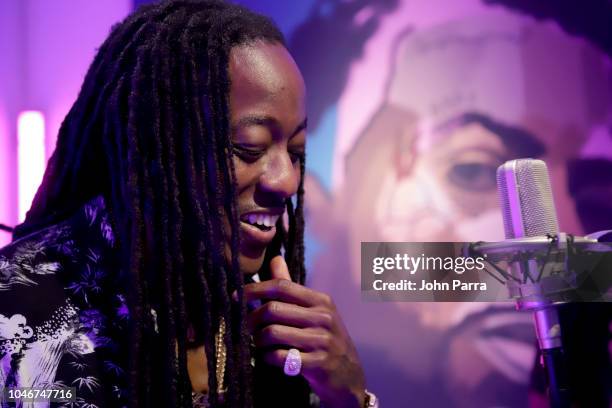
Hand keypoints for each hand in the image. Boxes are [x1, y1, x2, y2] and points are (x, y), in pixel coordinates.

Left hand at [244, 256, 366, 407]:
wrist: (349, 376)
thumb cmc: (324, 339)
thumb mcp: (315, 312)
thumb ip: (291, 288)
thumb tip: (274, 259)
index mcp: (320, 301)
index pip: (282, 286)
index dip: (255, 289)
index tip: (236, 296)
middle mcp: (323, 317)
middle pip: (273, 309)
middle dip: (251, 318)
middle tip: (244, 327)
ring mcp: (322, 341)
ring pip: (273, 333)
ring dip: (258, 340)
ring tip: (257, 343)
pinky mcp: (318, 364)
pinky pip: (281, 357)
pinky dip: (268, 357)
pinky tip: (269, 357)